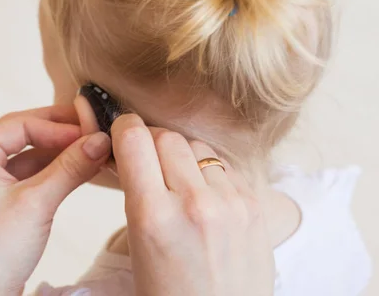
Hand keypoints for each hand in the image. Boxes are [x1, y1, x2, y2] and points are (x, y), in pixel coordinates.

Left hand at [0, 106, 111, 295]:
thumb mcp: (37, 203)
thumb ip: (71, 167)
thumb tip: (102, 139)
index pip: (21, 124)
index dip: (58, 126)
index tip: (91, 132)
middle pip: (24, 134)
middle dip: (61, 134)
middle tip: (95, 131)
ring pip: (29, 155)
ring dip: (61, 153)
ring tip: (93, 151)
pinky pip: (30, 175)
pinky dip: (54, 171)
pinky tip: (80, 170)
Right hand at [112, 114, 274, 295]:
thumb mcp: (139, 248)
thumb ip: (135, 195)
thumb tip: (129, 152)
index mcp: (154, 218)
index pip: (135, 140)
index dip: (125, 130)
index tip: (123, 135)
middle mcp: (195, 204)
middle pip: (167, 137)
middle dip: (152, 143)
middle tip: (147, 161)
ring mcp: (231, 203)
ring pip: (198, 147)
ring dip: (183, 157)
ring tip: (178, 183)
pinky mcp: (255, 205)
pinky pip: (224, 167)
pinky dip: (209, 173)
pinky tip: (206, 196)